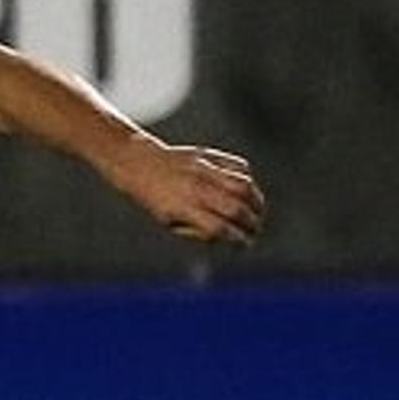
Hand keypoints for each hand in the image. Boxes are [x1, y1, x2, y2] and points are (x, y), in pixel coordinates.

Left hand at [119, 141, 266, 244]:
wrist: (140, 164)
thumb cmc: (155, 199)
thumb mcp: (168, 222)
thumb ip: (196, 232)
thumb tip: (226, 237)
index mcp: (183, 208)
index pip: (219, 228)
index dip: (236, 239)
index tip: (244, 244)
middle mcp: (197, 188)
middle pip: (236, 208)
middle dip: (251, 223)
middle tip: (254, 230)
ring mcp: (206, 169)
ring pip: (244, 185)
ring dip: (257, 202)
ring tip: (257, 211)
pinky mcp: (211, 155)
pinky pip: (240, 167)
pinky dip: (248, 180)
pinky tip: (246, 191)